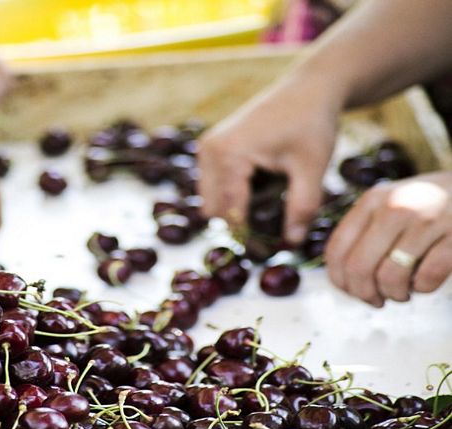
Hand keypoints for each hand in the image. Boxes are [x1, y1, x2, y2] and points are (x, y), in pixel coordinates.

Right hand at [197, 77, 341, 244]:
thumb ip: (301, 207)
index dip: (250, 236)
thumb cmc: (312, 123)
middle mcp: (209, 151)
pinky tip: (262, 187)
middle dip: (240, 224)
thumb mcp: (312, 168)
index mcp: (228, 155)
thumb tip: (292, 243)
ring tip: (270, 205)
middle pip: (214, 210)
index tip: (271, 250)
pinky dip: (232, 194)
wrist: (309, 88)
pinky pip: (213, 186)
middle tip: (272, 231)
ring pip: (210, 200)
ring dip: (235, 209)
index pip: (231, 212)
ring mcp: (206, 148)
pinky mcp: (210, 147)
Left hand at [325, 171, 451, 306]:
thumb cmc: (424, 205)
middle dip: (364, 293)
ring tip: (402, 292)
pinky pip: (427, 278)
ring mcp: (427, 220)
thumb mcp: (387, 204)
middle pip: (359, 267)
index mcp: (372, 201)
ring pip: (391, 277)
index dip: (339, 280)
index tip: (351, 291)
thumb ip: (362, 232)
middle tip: (376, 300)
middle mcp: (395, 207)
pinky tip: (424, 282)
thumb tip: (343, 279)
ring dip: (394, 294)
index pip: (337, 250)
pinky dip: (423, 288)